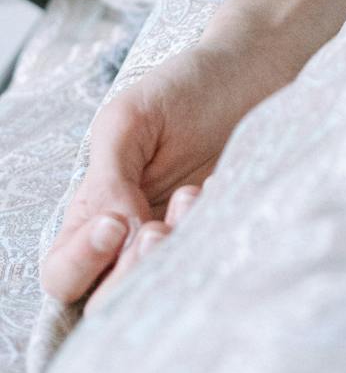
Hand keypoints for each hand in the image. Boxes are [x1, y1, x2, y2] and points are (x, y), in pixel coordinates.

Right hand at [40, 41, 267, 308]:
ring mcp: (180, 244)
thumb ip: (108, 179)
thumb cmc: (185, 89)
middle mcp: (132, 240)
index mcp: (96, 213)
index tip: (116, 226)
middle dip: (131, 272)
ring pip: (159, 292)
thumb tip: (115, 234)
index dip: (80, 264)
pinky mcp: (223, 239)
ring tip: (192, 197)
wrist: (254, 71)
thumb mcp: (128, 121)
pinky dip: (214, 240)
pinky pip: (212, 267)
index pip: (62, 273)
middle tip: (156, 229)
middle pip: (106, 301)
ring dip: (173, 257)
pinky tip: (221, 191)